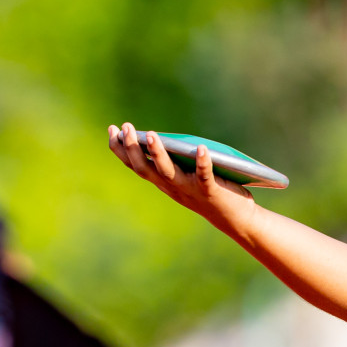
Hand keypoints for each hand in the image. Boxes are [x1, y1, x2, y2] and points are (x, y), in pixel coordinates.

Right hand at [108, 122, 256, 235]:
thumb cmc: (209, 191)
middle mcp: (172, 187)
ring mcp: (189, 189)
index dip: (122, 150)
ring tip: (152, 135)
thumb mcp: (185, 177)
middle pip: (145, 169)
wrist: (234, 219)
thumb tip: (157, 137)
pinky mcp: (210, 191)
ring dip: (158, 154)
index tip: (112, 130)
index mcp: (164, 182)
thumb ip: (173, 162)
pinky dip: (202, 162)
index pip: (136, 166)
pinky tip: (201, 149)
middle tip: (125, 128)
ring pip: (168, 173)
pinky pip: (205, 176)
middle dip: (133, 148)